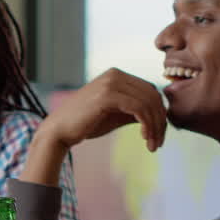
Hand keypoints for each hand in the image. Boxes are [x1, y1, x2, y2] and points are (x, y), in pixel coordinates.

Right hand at [42, 68, 167, 151]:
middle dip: (160, 121)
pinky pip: (138, 108)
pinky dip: (146, 124)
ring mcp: (111, 82)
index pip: (150, 90)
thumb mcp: (116, 114)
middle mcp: (115, 74)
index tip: (158, 134)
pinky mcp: (107, 95)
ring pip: (148, 102)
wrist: (59, 131)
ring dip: (155, 126)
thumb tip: (160, 115)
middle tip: (158, 142)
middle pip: (153, 95)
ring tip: (152, 144)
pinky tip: (144, 137)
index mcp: (117, 75)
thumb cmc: (85, 124)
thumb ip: (136, 110)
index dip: (159, 112)